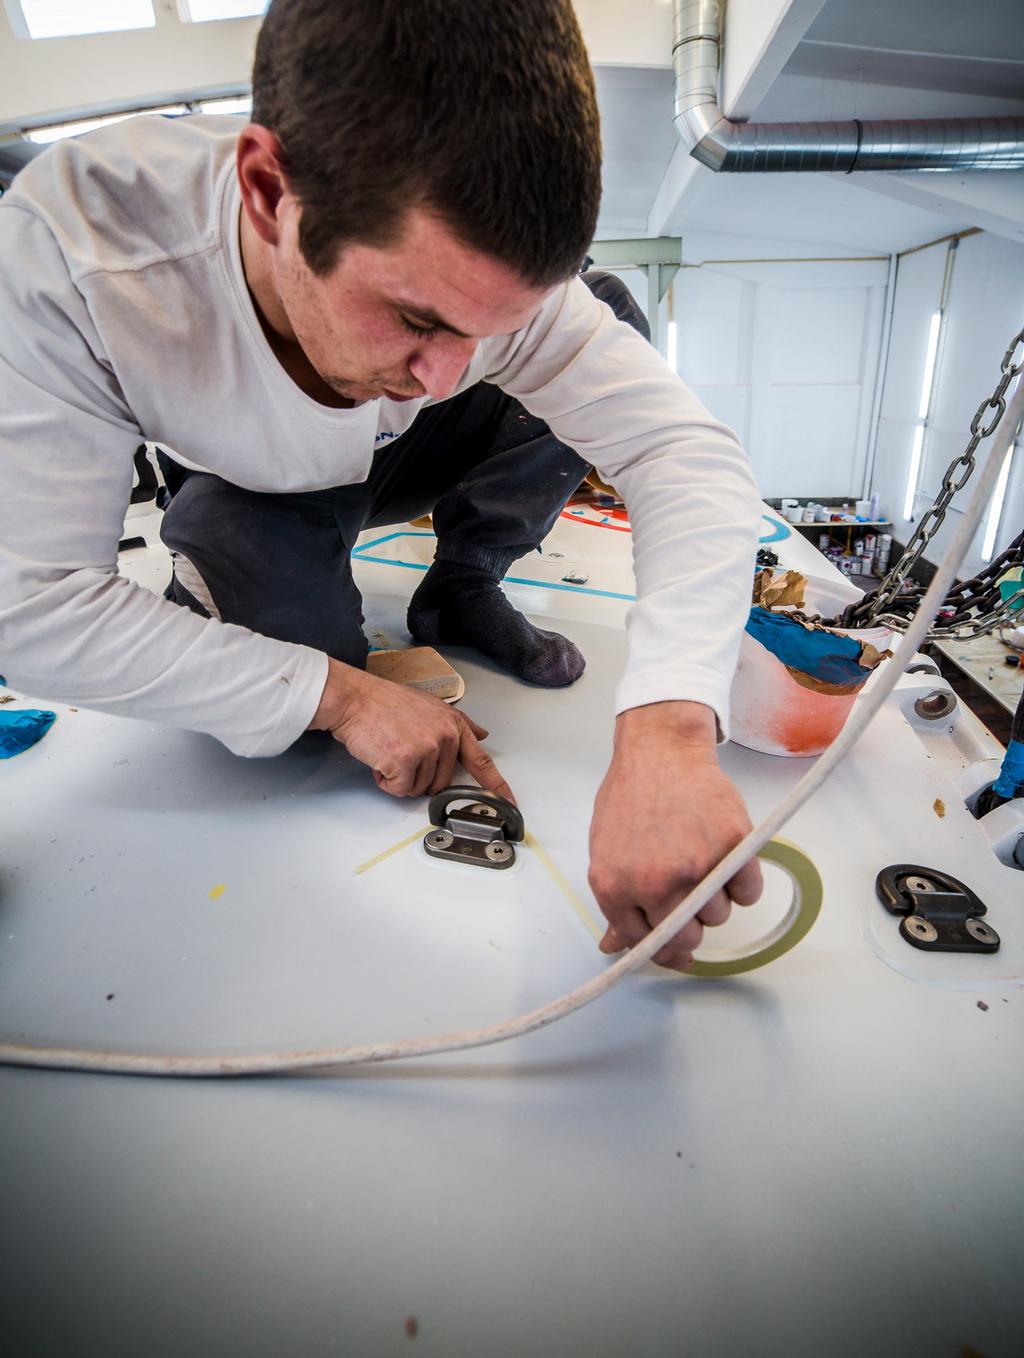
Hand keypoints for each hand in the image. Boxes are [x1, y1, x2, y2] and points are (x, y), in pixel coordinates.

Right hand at [310, 658, 514, 800]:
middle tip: (401, 751)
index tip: (509, 802)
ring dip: (400, 778)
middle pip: (441, 783)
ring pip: (418, 789)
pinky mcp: (406, 761)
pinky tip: (380, 758)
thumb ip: (459, 724)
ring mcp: (427, 749)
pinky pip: (399, 789)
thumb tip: (481, 735)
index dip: (497, 786)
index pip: (481, 761)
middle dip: (418, 775)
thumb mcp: (430, 706)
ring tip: (389, 750)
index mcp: (453, 725)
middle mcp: (445, 737)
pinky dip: (386, 781)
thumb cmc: (385, 702)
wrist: (355, 699)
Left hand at [588, 701, 761, 971]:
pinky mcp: (732, 847)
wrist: (661, 750)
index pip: (644, 944)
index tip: (678, 951)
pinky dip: (744, 881)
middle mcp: (653, 883)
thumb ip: (616, 901)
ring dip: (717, 897)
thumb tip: (614, 946)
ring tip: (703, 858)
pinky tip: (727, 857)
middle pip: (686, 938)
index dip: (664, 950)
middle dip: (692, 923)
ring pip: (719, 916)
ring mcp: (695, 866)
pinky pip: (749, 892)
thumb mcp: (606, 850)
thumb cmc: (631, 795)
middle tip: (691, 892)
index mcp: (615, 887)